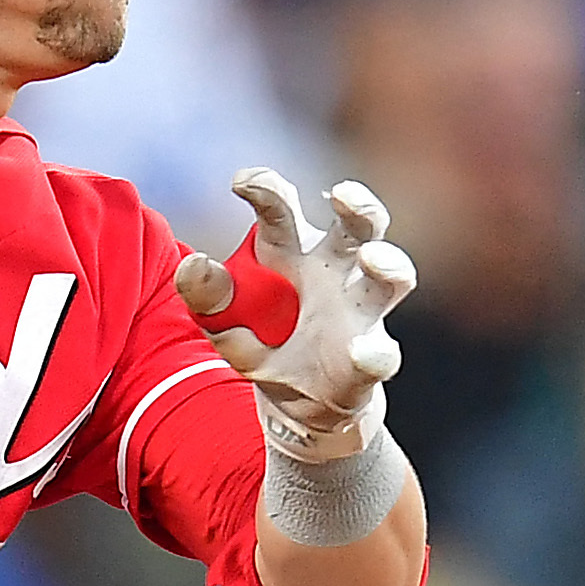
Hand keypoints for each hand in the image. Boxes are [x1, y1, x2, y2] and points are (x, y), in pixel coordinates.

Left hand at [175, 169, 414, 460]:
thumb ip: (208, 296)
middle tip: (342, 193)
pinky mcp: (371, 357)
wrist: (294, 402)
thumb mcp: (224, 322)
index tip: (241, 182)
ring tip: (373, 257)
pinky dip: (374, 353)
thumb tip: (193, 263)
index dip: (267, 189)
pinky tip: (362, 352)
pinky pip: (380, 354)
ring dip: (389, 263)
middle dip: (358, 205)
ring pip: (391, 277)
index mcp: (291, 252)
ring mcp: (360, 311)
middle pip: (357, 226)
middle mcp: (335, 270)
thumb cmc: (263, 341)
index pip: (282, 211)